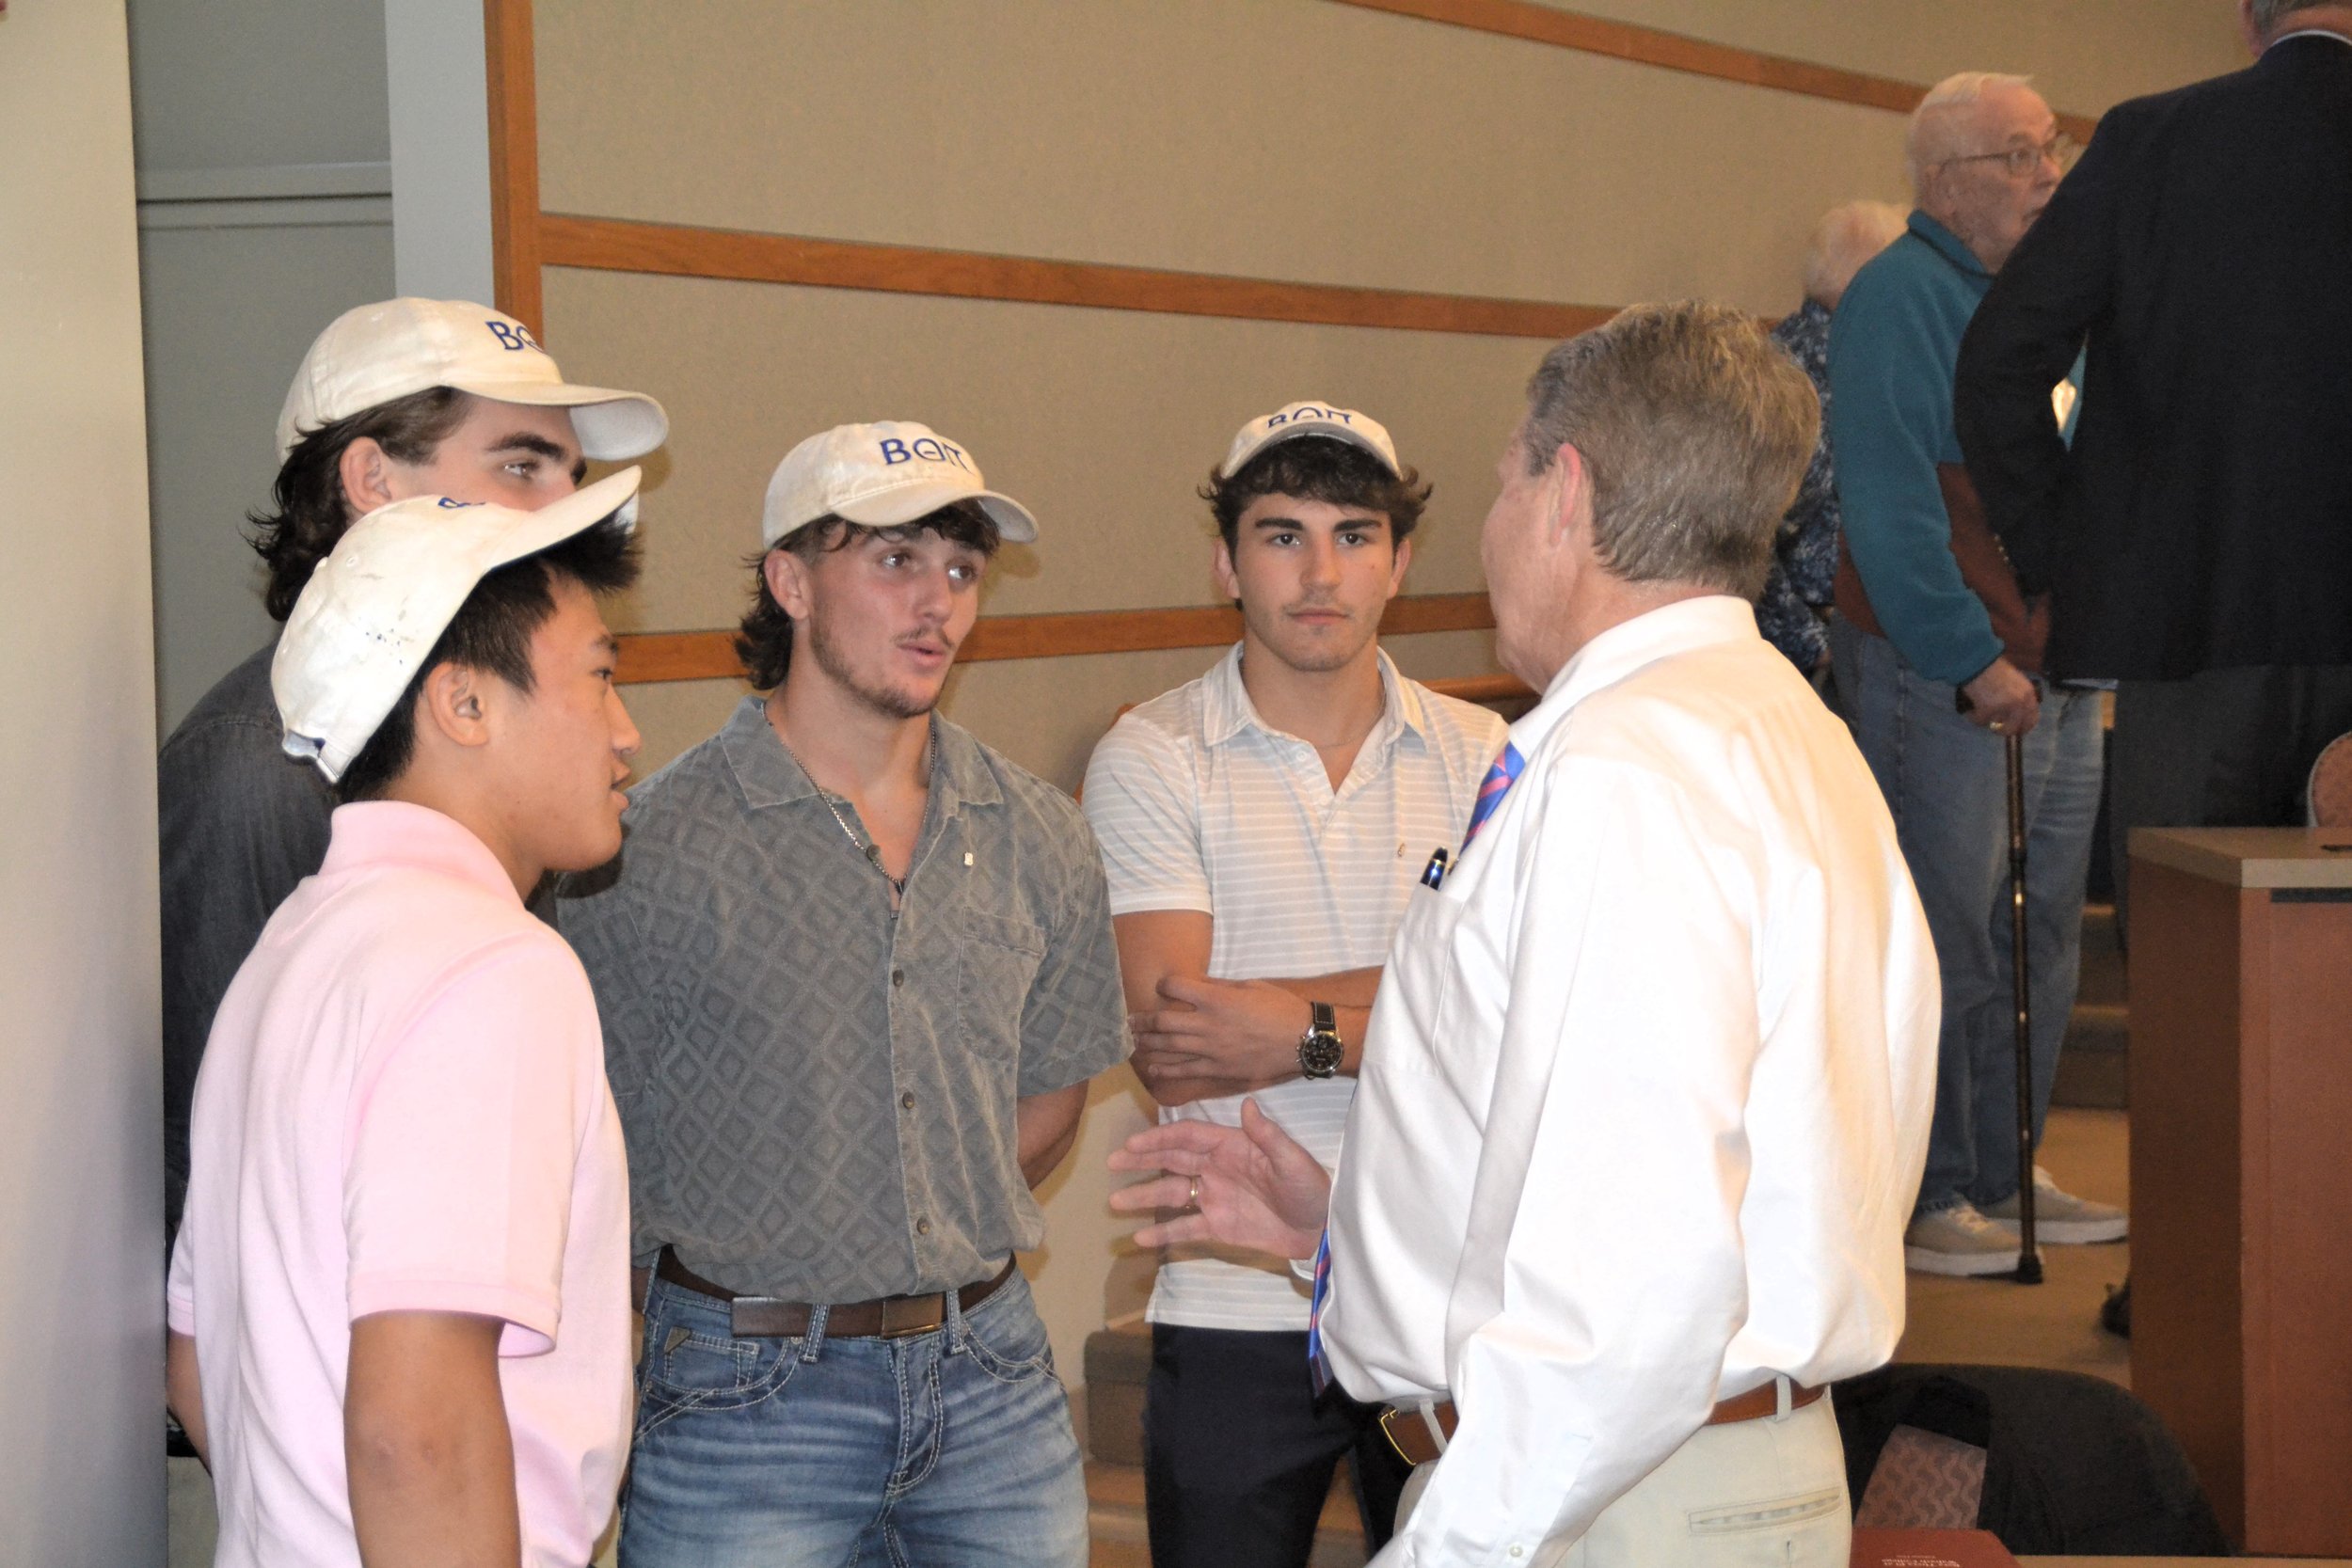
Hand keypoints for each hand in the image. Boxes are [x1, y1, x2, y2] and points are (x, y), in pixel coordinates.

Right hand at [1108, 1100, 1330, 1258]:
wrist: (1322, 1228)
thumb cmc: (1311, 1187)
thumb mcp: (1292, 1160)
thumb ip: (1267, 1135)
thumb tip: (1247, 1104)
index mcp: (1231, 1146)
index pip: (1188, 1137)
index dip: (1160, 1138)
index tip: (1133, 1143)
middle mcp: (1217, 1169)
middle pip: (1172, 1160)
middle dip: (1142, 1160)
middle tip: (1112, 1162)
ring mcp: (1215, 1198)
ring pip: (1171, 1193)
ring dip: (1144, 1196)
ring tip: (1115, 1201)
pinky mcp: (1219, 1227)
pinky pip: (1185, 1229)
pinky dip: (1163, 1233)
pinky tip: (1139, 1239)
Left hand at [1130, 974, 1310, 1100]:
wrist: (1303, 1039)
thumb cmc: (1280, 1008)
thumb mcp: (1250, 986)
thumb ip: (1220, 987)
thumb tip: (1198, 985)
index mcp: (1216, 999)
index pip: (1175, 987)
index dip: (1165, 984)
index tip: (1162, 986)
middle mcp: (1208, 1024)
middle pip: (1164, 1021)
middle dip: (1143, 1020)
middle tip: (1130, 1020)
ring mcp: (1211, 1049)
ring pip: (1169, 1047)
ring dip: (1148, 1044)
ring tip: (1133, 1042)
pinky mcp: (1218, 1069)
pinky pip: (1186, 1070)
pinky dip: (1166, 1070)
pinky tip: (1152, 1069)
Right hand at [1960, 657, 2040, 735]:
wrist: (1979, 662)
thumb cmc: (1995, 668)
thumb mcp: (2015, 682)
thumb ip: (2018, 697)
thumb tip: (2014, 714)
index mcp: (2028, 695)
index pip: (2032, 719)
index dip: (2023, 727)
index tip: (2015, 729)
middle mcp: (2020, 704)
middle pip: (2014, 728)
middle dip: (2004, 730)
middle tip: (1994, 727)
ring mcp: (2005, 708)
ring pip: (1995, 726)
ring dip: (1986, 721)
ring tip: (1978, 712)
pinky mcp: (1988, 711)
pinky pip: (1980, 721)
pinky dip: (1974, 717)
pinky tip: (1971, 709)